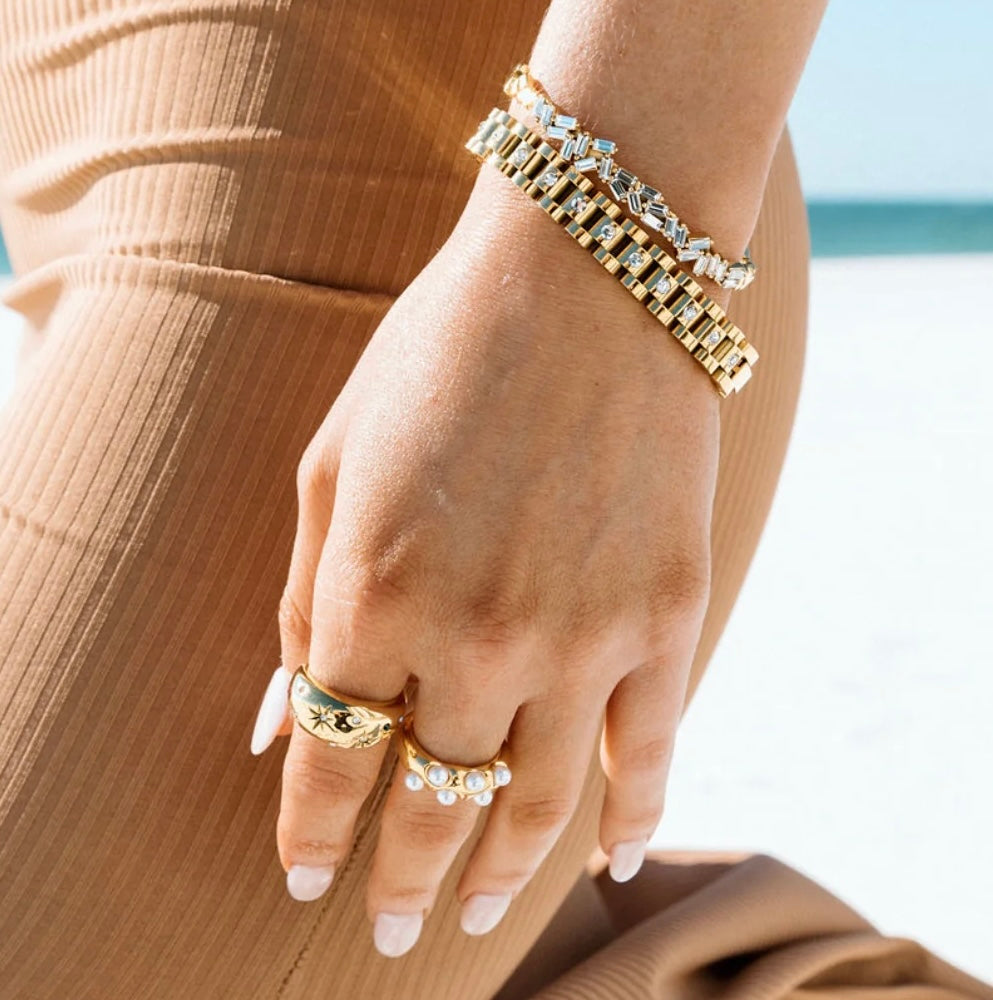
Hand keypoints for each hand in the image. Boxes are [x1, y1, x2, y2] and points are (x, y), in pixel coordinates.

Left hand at [249, 163, 719, 955]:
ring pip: (537, 802)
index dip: (312, 828)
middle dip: (400, 878)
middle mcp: (478, 635)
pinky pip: (652, 751)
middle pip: (428, 799)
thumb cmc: (440, 351)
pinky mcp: (670, 613)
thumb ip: (305, 602)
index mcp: (375, 592)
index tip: (304, 874)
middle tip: (387, 929)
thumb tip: (280, 720)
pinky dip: (635, 816)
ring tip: (477, 917)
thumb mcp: (333, 463)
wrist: (587, 269)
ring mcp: (586, 633)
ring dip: (500, 875)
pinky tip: (615, 860)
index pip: (331, 755)